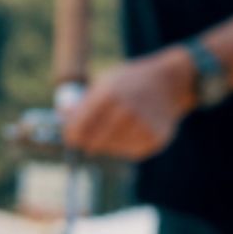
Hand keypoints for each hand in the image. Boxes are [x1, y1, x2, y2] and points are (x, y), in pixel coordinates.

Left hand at [62, 48, 194, 160]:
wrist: (170, 83)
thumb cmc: (132, 81)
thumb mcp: (106, 81)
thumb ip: (84, 102)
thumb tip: (62, 116)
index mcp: (109, 94)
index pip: (79, 126)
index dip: (71, 135)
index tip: (69, 137)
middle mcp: (126, 111)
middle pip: (93, 141)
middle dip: (86, 141)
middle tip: (84, 139)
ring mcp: (142, 126)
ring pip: (110, 148)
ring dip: (106, 143)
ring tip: (112, 129)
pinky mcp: (154, 139)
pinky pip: (128, 152)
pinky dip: (124, 145)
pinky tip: (129, 131)